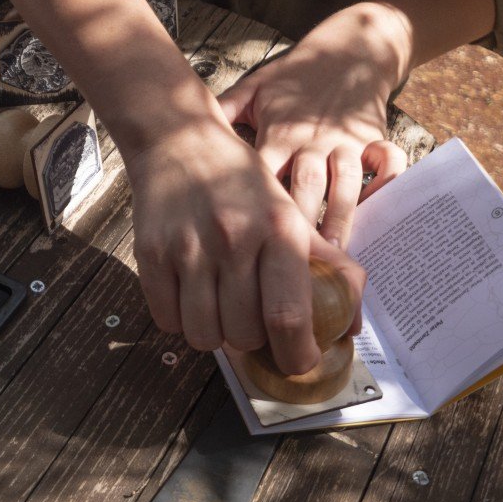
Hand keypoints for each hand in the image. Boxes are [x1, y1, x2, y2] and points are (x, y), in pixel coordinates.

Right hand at [124, 119, 365, 375]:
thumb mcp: (290, 211)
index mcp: (277, 228)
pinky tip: (191, 297)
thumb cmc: (240, 181)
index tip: (297, 361)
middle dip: (252, 341)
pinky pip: (167, 321)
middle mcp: (233, 238)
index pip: (288, 316)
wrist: (178, 139)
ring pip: (203, 336)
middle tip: (252, 321)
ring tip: (220, 310)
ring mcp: (187, 247)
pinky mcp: (151, 253)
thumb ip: (327, 266)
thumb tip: (351, 325)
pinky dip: (181, 322)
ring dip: (215, 335)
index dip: (296, 355)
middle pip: (244, 334)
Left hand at [217, 5, 408, 249]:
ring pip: (346, 181)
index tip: (246, 244)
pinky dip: (387, 185)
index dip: (256, 208)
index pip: (264, 174)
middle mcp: (313, 138)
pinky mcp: (377, 137)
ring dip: (341, 216)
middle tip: (292, 265)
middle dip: (299, 223)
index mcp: (280, 130)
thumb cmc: (296, 75)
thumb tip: (183, 135)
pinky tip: (381, 212)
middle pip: (306, 183)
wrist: (349, 48)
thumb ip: (224, 114)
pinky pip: (389, 164)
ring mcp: (347, 139)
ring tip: (335, 252)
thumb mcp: (255, 88)